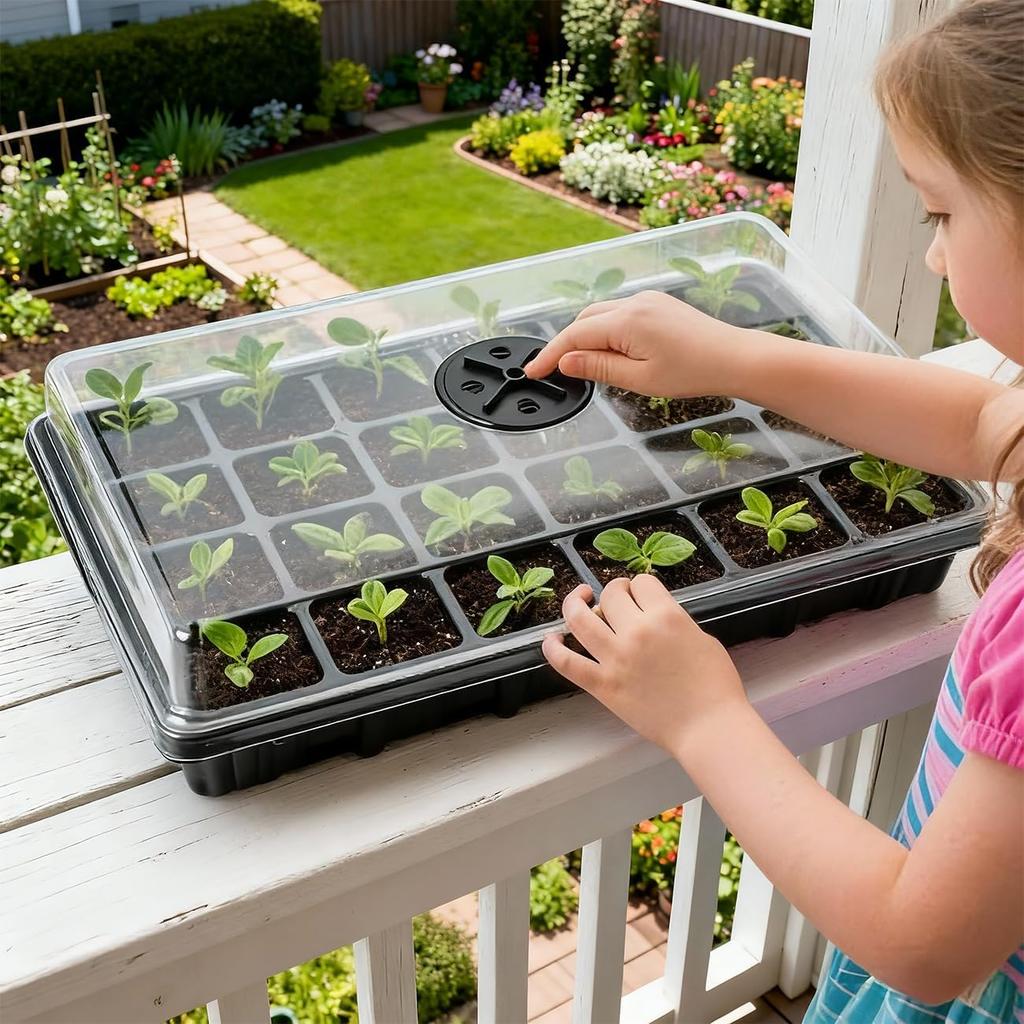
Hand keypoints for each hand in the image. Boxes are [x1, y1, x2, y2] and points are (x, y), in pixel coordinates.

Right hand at [524, 290, 751, 397]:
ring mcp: (647, 300)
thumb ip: (599, 367)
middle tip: (554, 371)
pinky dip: (606, 331)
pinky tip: (611, 352)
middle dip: (566, 344)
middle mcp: (634, 303)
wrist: (733, 357)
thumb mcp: (639, 378)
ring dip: (586, 337)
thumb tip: (567, 361)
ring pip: (601, 316)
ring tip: (584, 366)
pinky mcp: (657, 304)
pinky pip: (620, 314)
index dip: (550, 354)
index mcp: (627, 321)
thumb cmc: (693, 371)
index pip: (574, 336)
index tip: (532, 370)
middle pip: (584, 321)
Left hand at [542, 576, 748, 759]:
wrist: (708, 727)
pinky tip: (551, 639)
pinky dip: (552, 648)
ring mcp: (615, 658)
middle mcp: (636, 632)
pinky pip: (566, 662)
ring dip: (574, 604)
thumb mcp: (702, 638)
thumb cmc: (715, 687)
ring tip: (578, 601)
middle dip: (614, 591)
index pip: (642, 583)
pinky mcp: (602, 685)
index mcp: (666, 616)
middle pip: (611, 595)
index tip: (641, 593)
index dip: (641, 586)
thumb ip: (674, 622)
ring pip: (579, 619)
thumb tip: (654, 617)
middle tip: (617, 598)